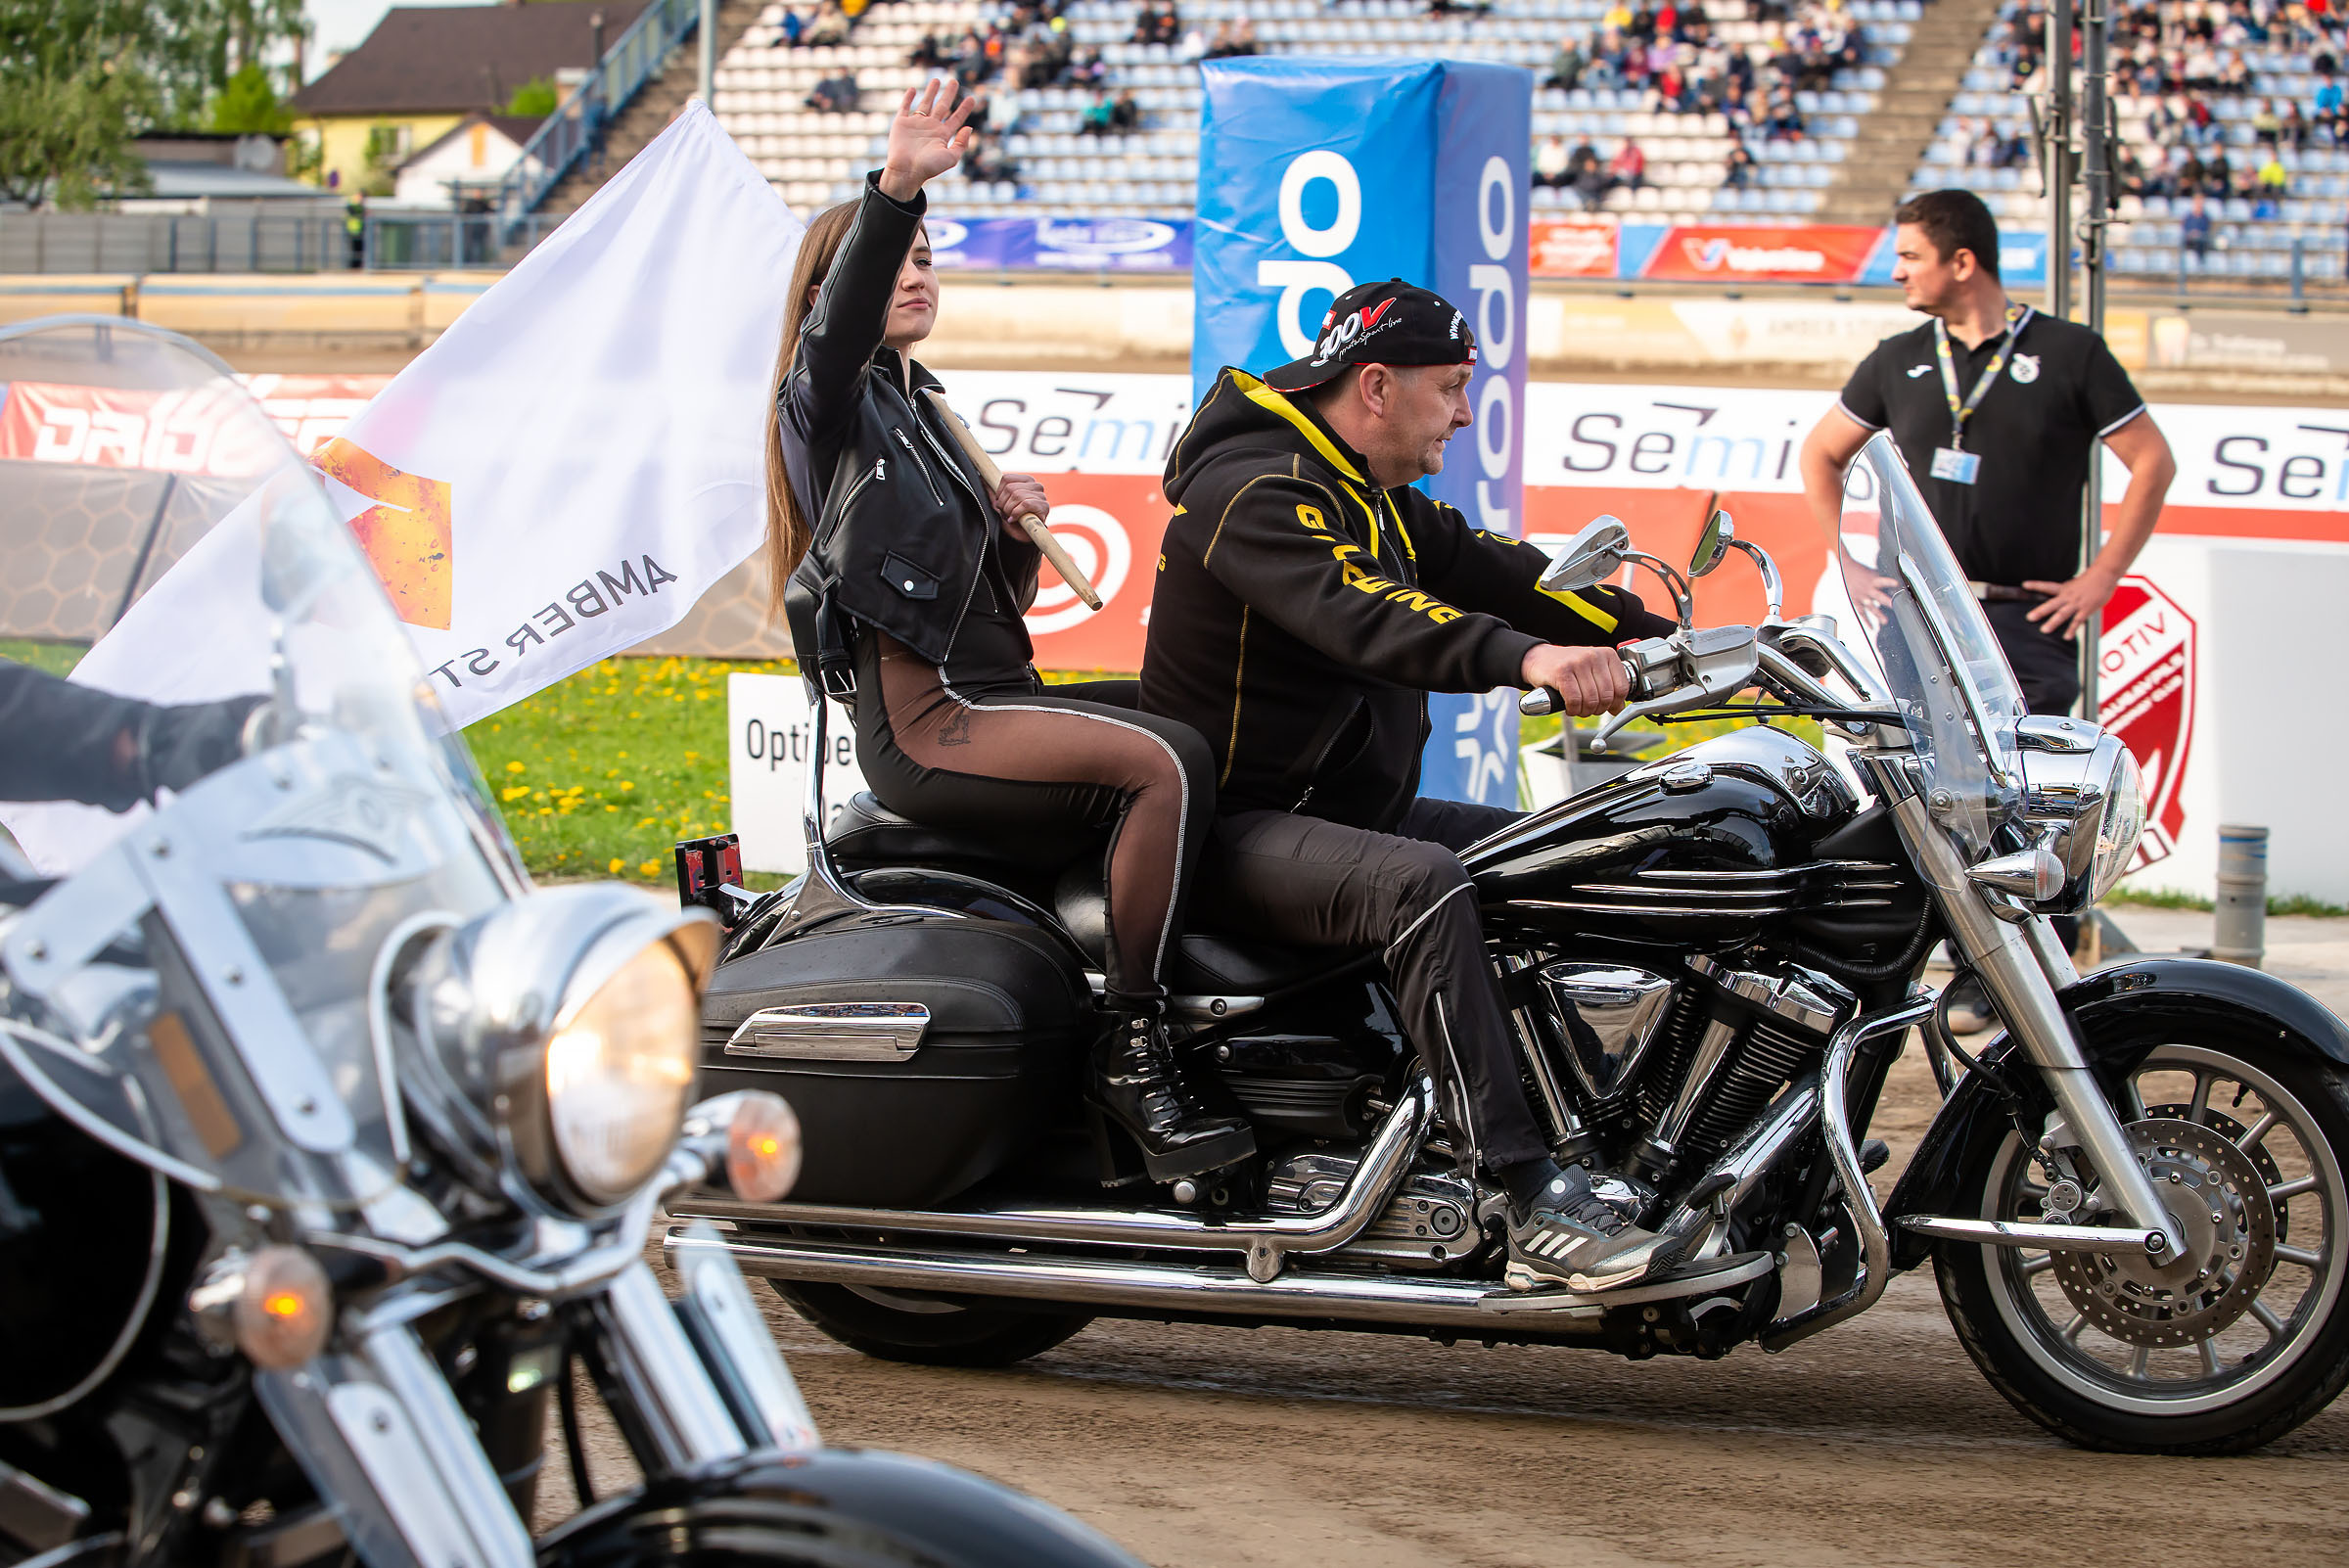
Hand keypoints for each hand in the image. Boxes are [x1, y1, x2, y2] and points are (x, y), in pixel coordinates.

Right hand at [878, 78, 974, 199]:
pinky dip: (908, 98)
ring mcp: (916, 124)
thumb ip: (961, 144)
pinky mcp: (901, 123)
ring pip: (925, 103)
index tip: (972, 98)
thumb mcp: (950, 158)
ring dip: (931, 91)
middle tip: (954, 81)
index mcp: (942, 135)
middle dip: (949, 94)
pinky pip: (905, 107)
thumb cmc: (928, 167)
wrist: (905, 171)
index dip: (964, 108)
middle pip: (942, 106)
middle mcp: (930, 128)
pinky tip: (913, 89)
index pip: (956, 118)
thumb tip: (969, 128)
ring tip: (937, 80)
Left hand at [993, 472, 1048, 532]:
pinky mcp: (1044, 506)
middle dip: (1004, 504)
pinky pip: (1025, 504)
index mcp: (1026, 480)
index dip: (999, 493)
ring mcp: (1041, 495)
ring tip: (1011, 517)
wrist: (1021, 536)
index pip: (1006, 478)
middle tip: (1005, 513)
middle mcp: (1036, 485)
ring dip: (1009, 510)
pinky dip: (1016, 513)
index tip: (1001, 503)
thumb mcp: (1000, 503)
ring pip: (1017, 495)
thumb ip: (991, 490)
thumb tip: (979, 477)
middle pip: (1011, 488)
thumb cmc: (1011, 518)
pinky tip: (1015, 519)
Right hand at [1521, 644, 1628, 716]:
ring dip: (1584, 711)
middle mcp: (1594, 656)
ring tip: (1578, 709)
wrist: (1539, 658)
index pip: (1622, 688)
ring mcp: (1578, 663)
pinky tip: (1569, 707)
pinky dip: (1572, 709)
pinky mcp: (1562, 672)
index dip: (1615, 704)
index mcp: (1607, 655)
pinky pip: (1574, 700)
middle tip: (1588, 709)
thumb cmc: (1568, 667)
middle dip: (1597, 710)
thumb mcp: (1593, 671)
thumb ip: (1609, 686)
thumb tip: (1618, 708)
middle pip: (1606, 697)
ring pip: (1591, 700)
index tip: (1607, 708)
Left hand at [2022, 567, 2118, 638]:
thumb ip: (2068, 593)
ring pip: (2062, 614)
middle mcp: (2068, 596)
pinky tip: (2066, 637)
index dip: (2035, 585)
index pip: (2047, 586)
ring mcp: (2076, 603)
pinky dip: (2072, 629)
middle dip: (2040, 611)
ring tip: (2044, 630)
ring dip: (2053, 622)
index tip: (2024, 585)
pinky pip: (2077, 621)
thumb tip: (2062, 600)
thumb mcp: (2075, 584)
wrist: (2105, 575)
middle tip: (2029, 618)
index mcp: (2064, 589)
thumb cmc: (2092, 580)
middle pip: (2052, 604)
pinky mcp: (2086, 609)